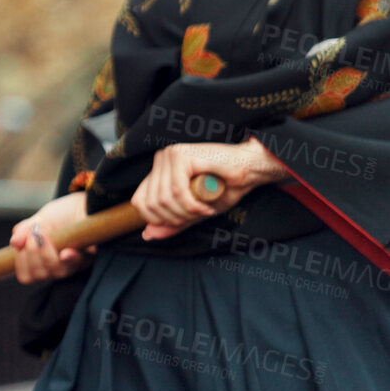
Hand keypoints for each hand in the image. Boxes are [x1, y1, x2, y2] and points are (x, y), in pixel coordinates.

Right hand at [10, 191, 96, 283]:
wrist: (85, 203)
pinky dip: (68, 260)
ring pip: (57, 272)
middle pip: (40, 275)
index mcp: (41, 260)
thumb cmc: (61, 214)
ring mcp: (74, 263)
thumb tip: (14, 243)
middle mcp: (57, 266)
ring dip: (46, 256)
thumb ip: (25, 230)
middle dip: (32, 256)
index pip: (26, 275)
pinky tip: (65, 252)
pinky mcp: (91, 258)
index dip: (21, 264)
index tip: (20, 246)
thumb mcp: (39, 219)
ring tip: (44, 236)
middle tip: (33, 237)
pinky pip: (77, 265)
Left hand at [134, 138, 291, 239]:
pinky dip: (192, 206)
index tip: (183, 221)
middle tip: (197, 216)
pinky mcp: (181, 156)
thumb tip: (147, 235)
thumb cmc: (226, 187)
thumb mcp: (195, 211)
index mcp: (159, 171)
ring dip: (186, 213)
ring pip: (163, 198)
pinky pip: (177, 191)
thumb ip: (172, 221)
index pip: (139, 202)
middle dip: (174, 218)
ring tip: (204, 211)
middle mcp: (160, 161)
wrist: (252, 169)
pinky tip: (206, 207)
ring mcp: (169, 156)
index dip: (158, 220)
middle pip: (150, 203)